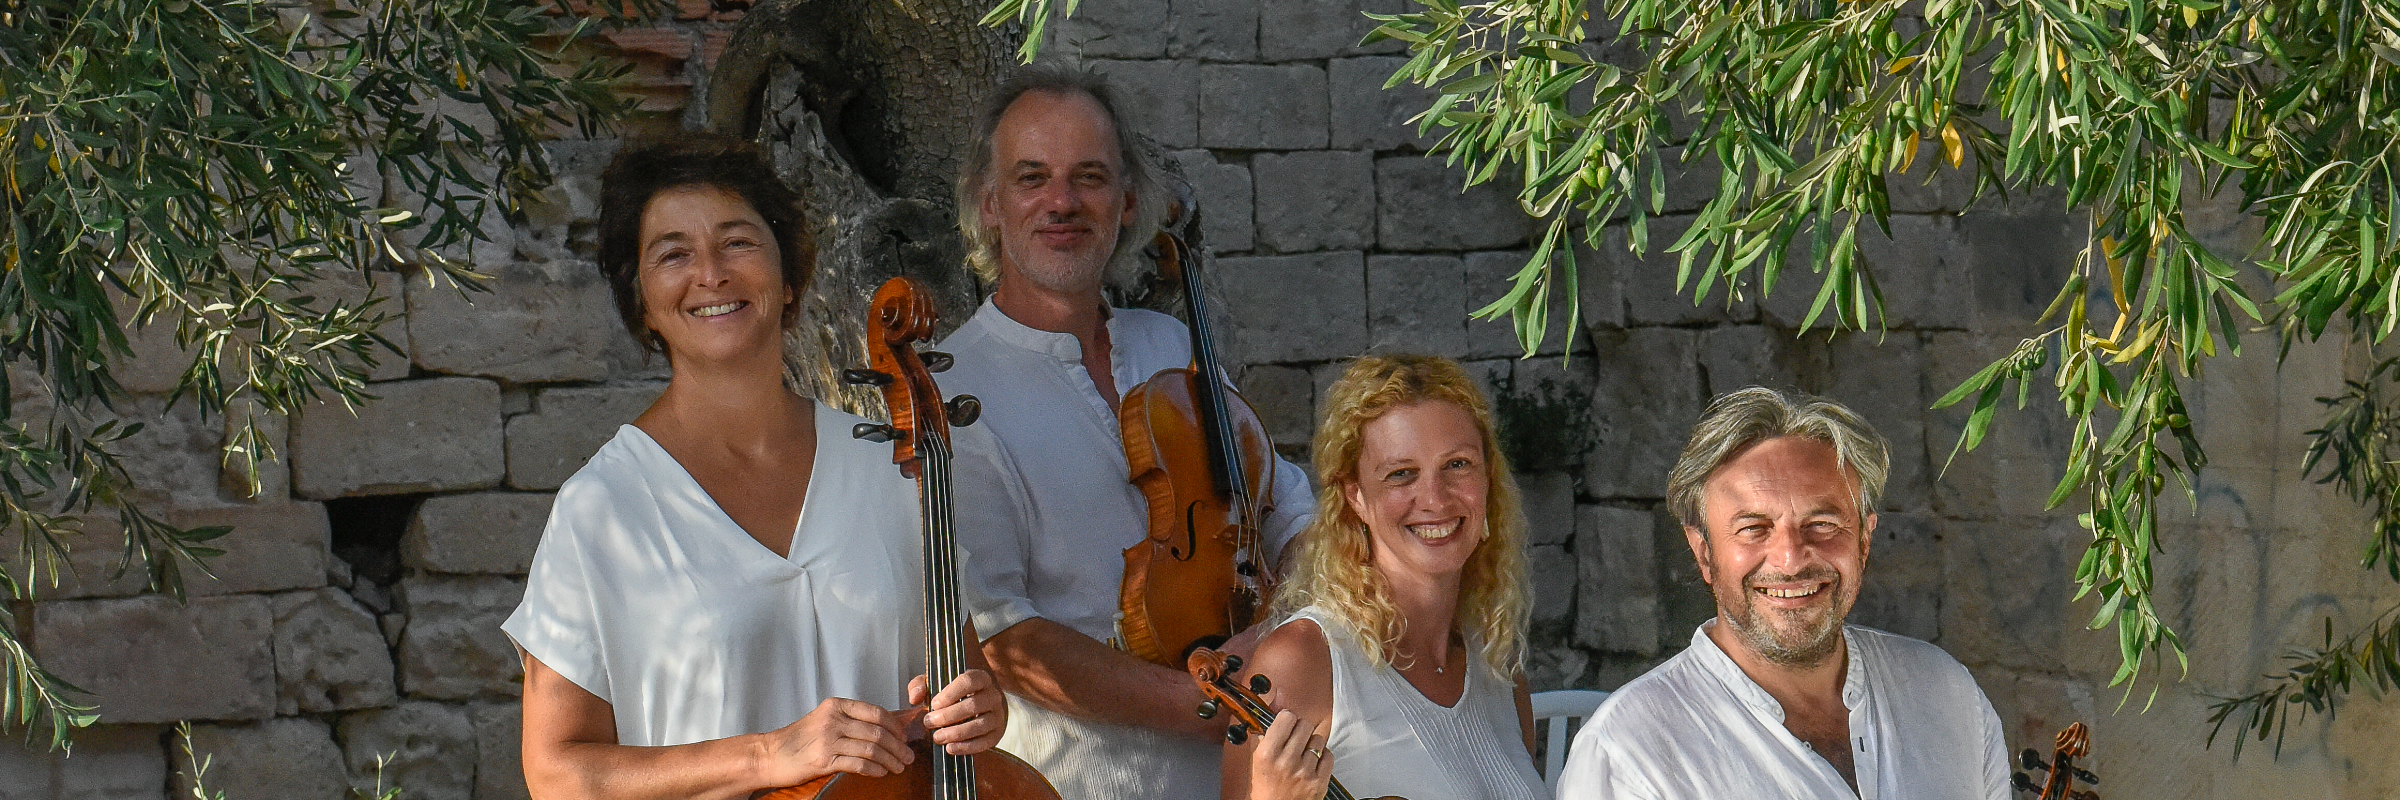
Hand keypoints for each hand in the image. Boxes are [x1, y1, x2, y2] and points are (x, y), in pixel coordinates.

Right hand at [759, 696, 913, 784]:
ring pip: (871, 748)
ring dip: (890, 760)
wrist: (771, 755)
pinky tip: (881, 772)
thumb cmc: (799, 739)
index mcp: (836, 706)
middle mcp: (833, 719)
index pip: (875, 712)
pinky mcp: (824, 759)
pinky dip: (874, 769)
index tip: (904, 737)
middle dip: (897, 746)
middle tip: (908, 756)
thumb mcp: (825, 720)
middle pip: (877, 731)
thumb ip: (852, 721)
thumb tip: (886, 727)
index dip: (895, 726)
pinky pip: (858, 764)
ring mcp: (828, 739)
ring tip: (899, 767)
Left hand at [912, 669, 1006, 754]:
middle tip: (929, 722)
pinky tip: (950, 748)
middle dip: (948, 716)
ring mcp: (997, 715)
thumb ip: (921, 685)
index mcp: (980, 678)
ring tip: (937, 737)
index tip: (934, 704)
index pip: (968, 681)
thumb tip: (914, 697)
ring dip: (956, 733)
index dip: (950, 693)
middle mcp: (993, 695)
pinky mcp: (997, 733)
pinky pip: (984, 742)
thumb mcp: (937, 684)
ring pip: (979, 725)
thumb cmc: (955, 694)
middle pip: (972, 705)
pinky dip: (966, 747)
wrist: (980, 706)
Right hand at [1247, 710, 1331, 799]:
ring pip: (1318, 740)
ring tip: (1303, 754)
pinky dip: (1322, 757)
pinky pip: (1328, 755)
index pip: (1286, 718)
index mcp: (1267, 753)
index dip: (1287, 719)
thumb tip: (1275, 714)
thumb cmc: (1265, 790)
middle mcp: (1286, 761)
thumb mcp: (1257, 762)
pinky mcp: (1319, 781)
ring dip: (1311, 744)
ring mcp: (1305, 771)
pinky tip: (1313, 763)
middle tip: (1296, 738)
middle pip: (1304, 725)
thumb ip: (1265, 737)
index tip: (1287, 723)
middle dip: (1300, 730)